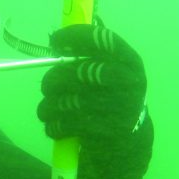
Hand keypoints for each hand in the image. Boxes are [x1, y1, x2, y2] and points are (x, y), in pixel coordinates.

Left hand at [37, 22, 146, 141]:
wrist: (130, 142)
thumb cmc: (111, 99)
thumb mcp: (113, 74)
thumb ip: (91, 56)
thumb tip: (55, 41)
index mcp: (130, 63)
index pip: (102, 38)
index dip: (74, 36)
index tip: (54, 41)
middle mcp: (129, 82)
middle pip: (78, 71)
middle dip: (54, 79)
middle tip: (47, 86)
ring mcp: (118, 108)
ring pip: (66, 100)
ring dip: (48, 106)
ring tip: (47, 109)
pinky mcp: (104, 132)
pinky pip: (65, 123)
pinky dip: (53, 126)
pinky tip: (55, 126)